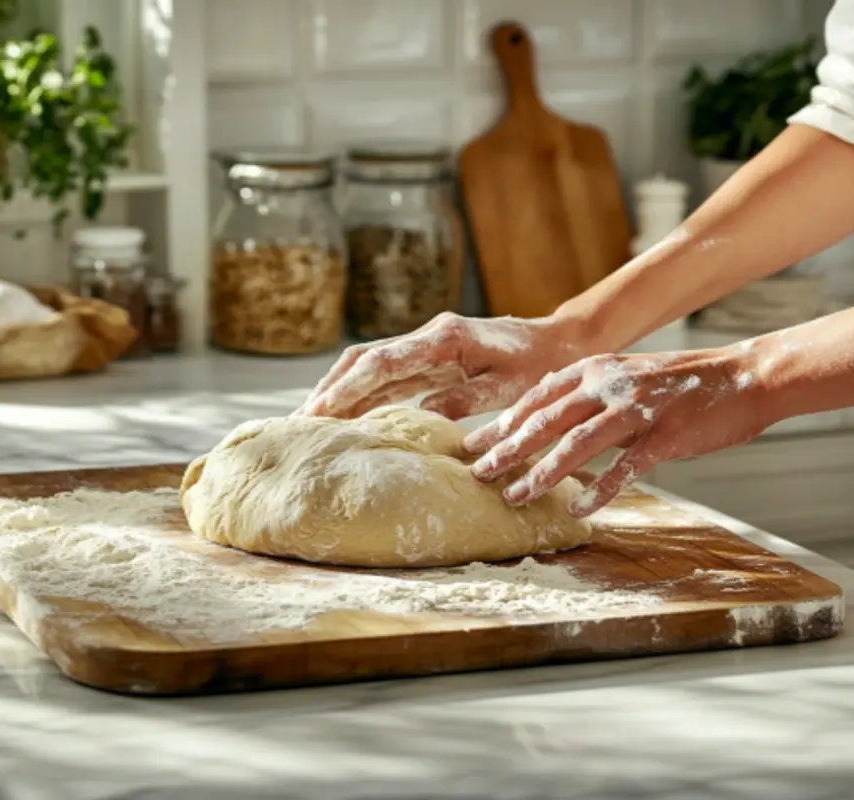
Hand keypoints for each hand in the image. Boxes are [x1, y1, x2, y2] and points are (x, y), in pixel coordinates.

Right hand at [300, 312, 588, 419]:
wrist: (556, 342)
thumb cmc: (537, 367)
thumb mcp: (507, 387)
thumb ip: (464, 399)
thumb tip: (419, 417)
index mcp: (444, 340)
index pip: (381, 363)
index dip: (346, 388)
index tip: (318, 412)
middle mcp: (427, 337)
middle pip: (362, 361)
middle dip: (328, 391)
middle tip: (297, 424)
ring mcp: (424, 345)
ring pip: (367, 367)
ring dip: (337, 393)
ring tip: (309, 425)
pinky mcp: (428, 358)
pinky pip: (385, 375)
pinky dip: (359, 395)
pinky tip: (342, 417)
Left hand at [462, 346, 771, 516]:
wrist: (744, 377)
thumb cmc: (682, 383)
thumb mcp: (626, 376)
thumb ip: (588, 395)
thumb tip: (547, 423)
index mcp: (596, 369)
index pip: (536, 398)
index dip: (503, 423)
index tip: (473, 445)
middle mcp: (609, 384)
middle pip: (547, 420)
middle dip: (508, 449)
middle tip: (479, 473)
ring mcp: (637, 409)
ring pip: (577, 443)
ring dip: (543, 472)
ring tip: (517, 495)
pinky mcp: (665, 435)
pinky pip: (626, 466)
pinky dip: (602, 489)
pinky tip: (581, 508)